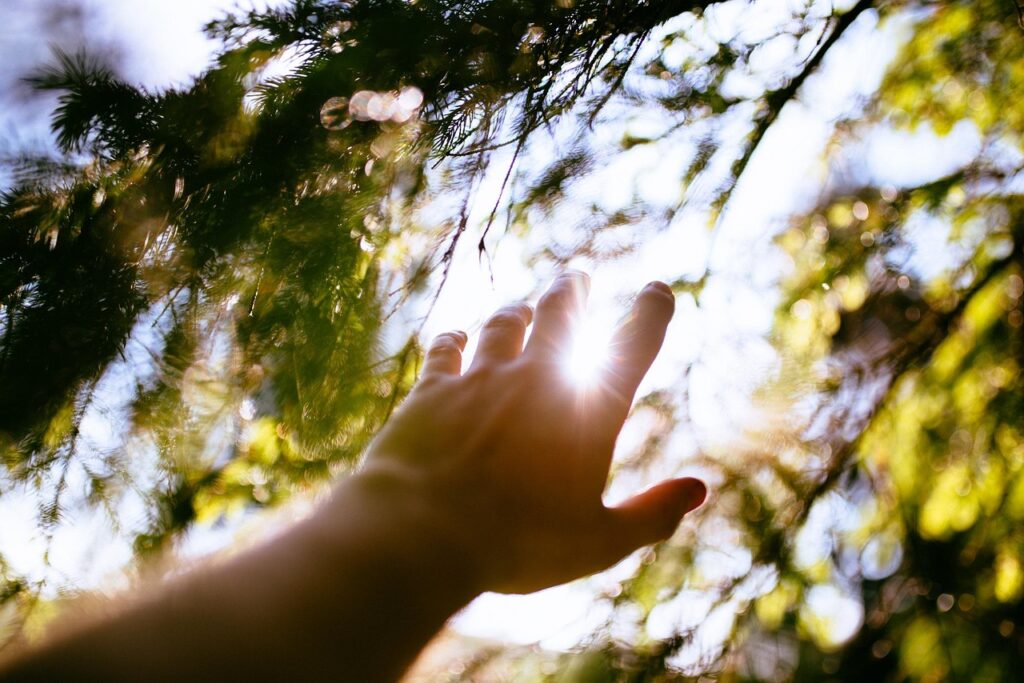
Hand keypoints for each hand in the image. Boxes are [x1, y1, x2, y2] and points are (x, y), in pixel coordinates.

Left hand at [352, 272, 705, 593]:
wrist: (421, 532)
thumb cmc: (518, 545)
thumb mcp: (599, 542)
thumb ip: (651, 515)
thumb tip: (698, 489)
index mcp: (589, 412)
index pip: (632, 347)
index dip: (650, 314)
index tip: (657, 291)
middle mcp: (537, 380)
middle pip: (560, 315)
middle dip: (572, 293)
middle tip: (577, 279)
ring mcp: (480, 379)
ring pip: (503, 324)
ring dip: (516, 313)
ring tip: (522, 308)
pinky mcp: (431, 391)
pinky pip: (446, 350)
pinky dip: (454, 341)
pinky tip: (456, 337)